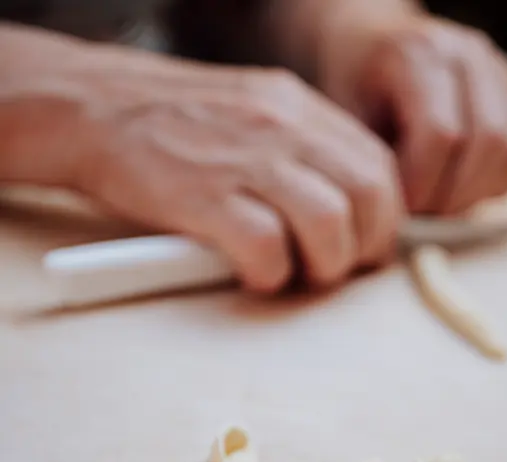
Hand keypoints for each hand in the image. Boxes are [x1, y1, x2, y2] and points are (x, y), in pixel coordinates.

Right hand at [32, 42, 404, 292]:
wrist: (90, 109)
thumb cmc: (177, 126)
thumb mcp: (257, 114)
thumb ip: (307, 149)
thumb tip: (356, 205)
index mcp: (301, 109)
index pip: (380, 168)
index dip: (382, 219)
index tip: (361, 246)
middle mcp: (283, 127)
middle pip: (370, 197)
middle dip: (364, 248)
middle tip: (333, 269)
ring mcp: (245, 159)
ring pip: (330, 222)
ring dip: (324, 265)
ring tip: (296, 274)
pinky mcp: (205, 195)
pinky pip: (268, 247)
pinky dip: (270, 273)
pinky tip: (253, 274)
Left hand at [317, 13, 506, 215]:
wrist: (374, 45)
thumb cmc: (356, 88)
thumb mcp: (348, 120)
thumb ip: (378, 164)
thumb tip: (411, 225)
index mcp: (420, 53)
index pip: (442, 133)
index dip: (423, 184)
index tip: (399, 208)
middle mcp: (470, 54)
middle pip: (489, 141)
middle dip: (457, 194)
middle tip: (426, 213)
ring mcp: (502, 72)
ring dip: (483, 191)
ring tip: (445, 201)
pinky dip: (503, 181)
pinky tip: (466, 185)